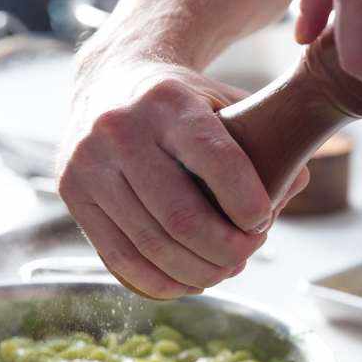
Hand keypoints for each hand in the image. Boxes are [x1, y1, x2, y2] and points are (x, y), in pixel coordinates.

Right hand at [58, 61, 307, 299]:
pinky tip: (186, 280)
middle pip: (181, 217)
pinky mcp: (70, 190)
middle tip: (247, 253)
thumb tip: (291, 190)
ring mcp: (88, 160)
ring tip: (222, 269)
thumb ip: (265, 143)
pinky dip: (160, 281)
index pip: (216, 160)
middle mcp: (118, 127)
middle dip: (227, 250)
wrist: (109, 80)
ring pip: (151, 244)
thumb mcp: (224, 102)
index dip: (249, 204)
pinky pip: (118, 257)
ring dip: (198, 273)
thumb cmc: (180, 101)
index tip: (262, 221)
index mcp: (166, 100)